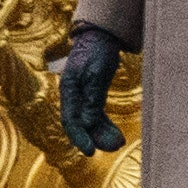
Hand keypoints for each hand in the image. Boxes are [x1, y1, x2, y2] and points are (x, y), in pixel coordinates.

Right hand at [56, 27, 126, 155]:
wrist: (102, 36)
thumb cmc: (97, 51)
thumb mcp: (96, 73)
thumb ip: (91, 98)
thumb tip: (87, 123)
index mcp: (68, 89)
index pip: (70, 120)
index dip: (79, 137)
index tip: (90, 151)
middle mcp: (73, 96)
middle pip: (81, 124)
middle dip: (95, 138)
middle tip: (113, 147)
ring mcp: (82, 97)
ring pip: (90, 123)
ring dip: (102, 134)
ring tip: (118, 142)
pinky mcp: (93, 96)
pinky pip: (97, 116)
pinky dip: (106, 126)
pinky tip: (117, 135)